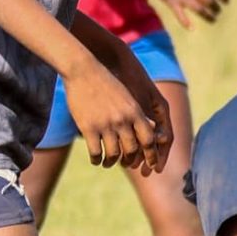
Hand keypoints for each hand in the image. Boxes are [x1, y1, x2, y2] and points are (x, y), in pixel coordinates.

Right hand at [68, 50, 169, 172]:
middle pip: (132, 150)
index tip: (151, 165)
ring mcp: (105, 125)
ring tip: (107, 164)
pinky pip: (95, 152)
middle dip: (129, 161)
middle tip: (125, 164)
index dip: (152, 155)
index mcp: (135, 112)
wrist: (83, 70)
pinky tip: (95, 160)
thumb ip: (139, 114)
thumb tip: (153, 128)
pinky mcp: (88, 128)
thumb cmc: (107, 83)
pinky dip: (96, 160)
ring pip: (113, 154)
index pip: (149, 140)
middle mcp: (122, 120)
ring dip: (110, 163)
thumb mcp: (128, 97)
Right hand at [146, 0, 227, 28]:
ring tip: (213, 19)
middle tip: (218, 11)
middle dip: (216, 7)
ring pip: (199, 8)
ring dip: (208, 15)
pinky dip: (185, 22)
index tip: (226, 1)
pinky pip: (180, 14)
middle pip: (208, 0)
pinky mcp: (172, 2)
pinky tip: (192, 28)